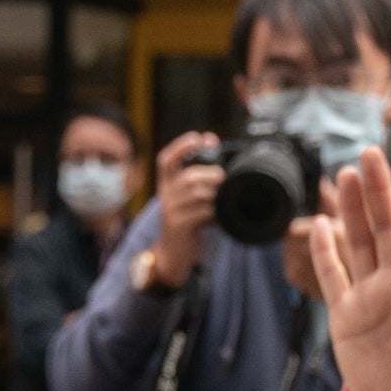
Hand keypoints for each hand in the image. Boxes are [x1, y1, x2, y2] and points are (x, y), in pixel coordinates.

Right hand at [137, 133, 221, 291]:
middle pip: (188, 177)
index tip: (198, 137)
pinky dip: (215, 212)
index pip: (166, 160)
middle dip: (210, 174)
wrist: (174, 253)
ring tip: (225, 197)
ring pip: (196, 194)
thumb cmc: (188, 221)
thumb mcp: (189, 197)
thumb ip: (200, 175)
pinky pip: (201, 213)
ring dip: (216, 194)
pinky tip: (220, 215)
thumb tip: (212, 141)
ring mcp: (170, 211)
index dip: (181, 146)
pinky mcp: (179, 226)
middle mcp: (165, 195)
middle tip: (224, 178)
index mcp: (166, 184)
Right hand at [303, 150, 390, 390]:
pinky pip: (333, 276)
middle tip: (371, 153)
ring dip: (353, 209)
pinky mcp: (345, 316)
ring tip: (348, 173)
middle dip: (380, 191)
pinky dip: (325, 251)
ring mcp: (370, 297)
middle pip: (387, 228)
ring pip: (359, 242)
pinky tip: (320, 222)